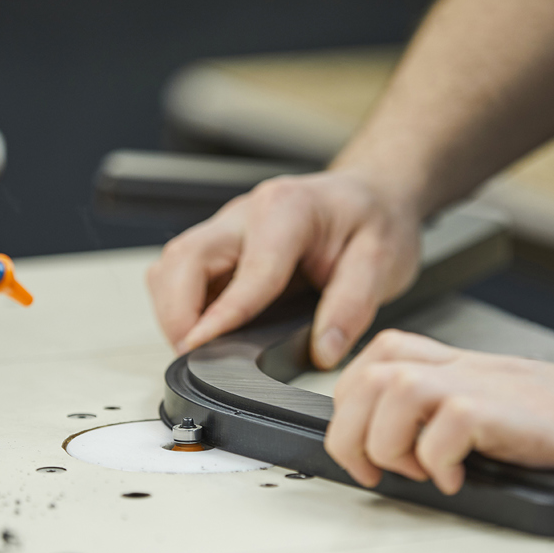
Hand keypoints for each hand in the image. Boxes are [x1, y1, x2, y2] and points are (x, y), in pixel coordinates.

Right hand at [146, 170, 421, 368]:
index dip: (221, 315)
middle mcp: (247, 213)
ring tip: (197, 347)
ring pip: (171, 264)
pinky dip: (179, 304)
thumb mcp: (383, 262)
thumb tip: (323, 350)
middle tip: (193, 355)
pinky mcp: (220, 245)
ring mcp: (228, 227)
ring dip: (172, 308)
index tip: (201, 348)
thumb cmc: (375, 222)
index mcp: (288, 210)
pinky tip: (203, 328)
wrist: (371, 197)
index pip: (247, 271)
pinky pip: (180, 272)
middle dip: (177, 312)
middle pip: (183, 258)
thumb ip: (352, 306)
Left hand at [326, 329, 553, 498]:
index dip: (350, 402)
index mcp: (462, 368)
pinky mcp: (519, 413)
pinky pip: (449, 423)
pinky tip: (458, 479)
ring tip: (416, 472)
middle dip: (351, 429)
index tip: (362, 448)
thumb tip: (398, 461)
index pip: (377, 357)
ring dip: (388, 441)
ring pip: (394, 387)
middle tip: (374, 470)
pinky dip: (437, 459)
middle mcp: (470, 369)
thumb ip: (452, 421)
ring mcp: (493, 386)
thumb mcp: (503, 411)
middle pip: (369, 371)